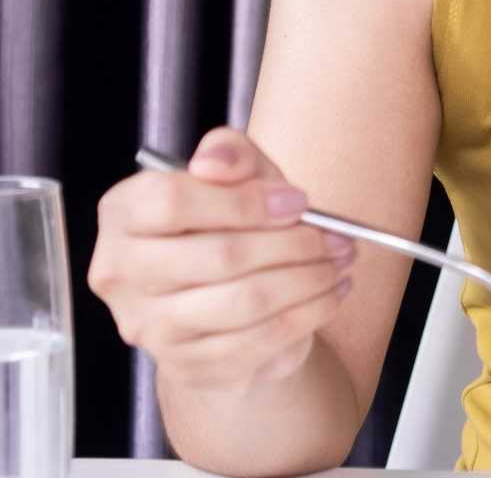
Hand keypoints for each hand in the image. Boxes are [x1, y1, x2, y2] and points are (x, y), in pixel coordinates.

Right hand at [87, 128, 355, 391]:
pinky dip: (309, 314)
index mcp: (123, 214)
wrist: (229, 299)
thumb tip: (215, 162)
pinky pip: (260, 340)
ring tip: (341, 262)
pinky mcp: (187, 364)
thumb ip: (230, 154)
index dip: (244, 202)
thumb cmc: (233, 223)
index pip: (171, 203)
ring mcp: (150, 326)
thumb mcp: (238, 176)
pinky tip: (331, 294)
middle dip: (294, 244)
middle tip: (339, 238)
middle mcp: (120, 273)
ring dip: (310, 280)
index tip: (298, 202)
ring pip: (246, 302)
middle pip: (219, 256)